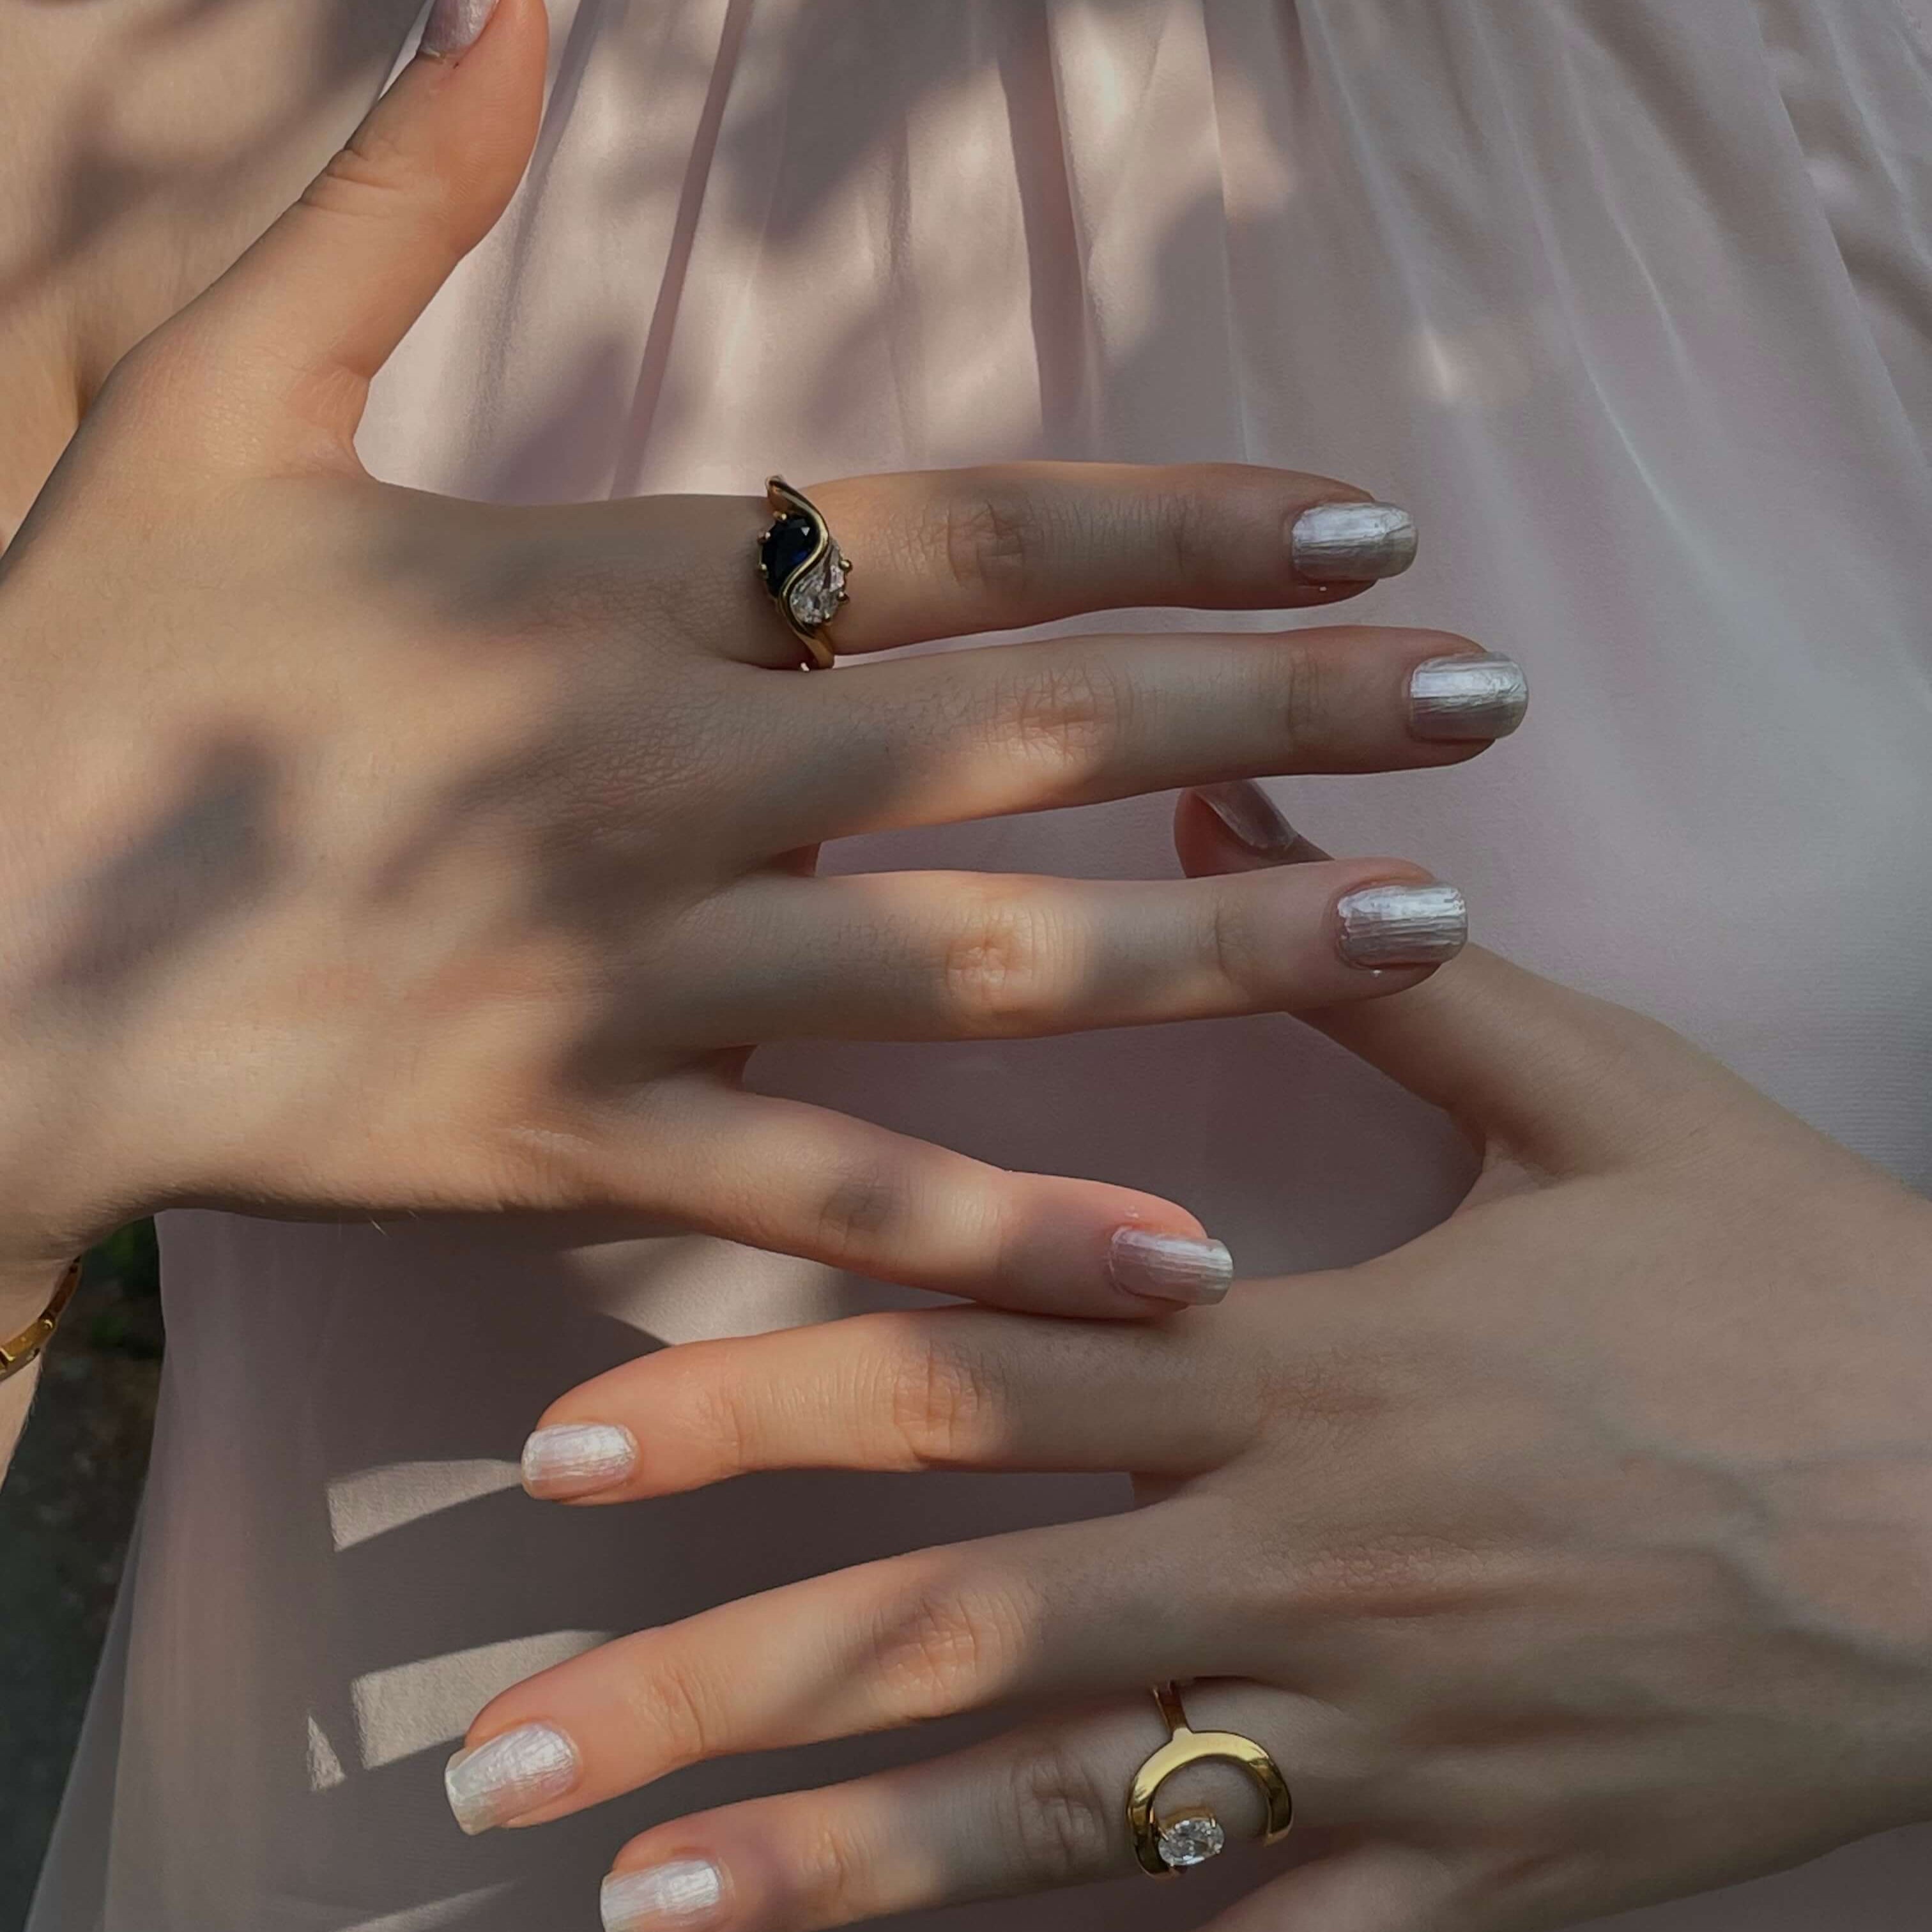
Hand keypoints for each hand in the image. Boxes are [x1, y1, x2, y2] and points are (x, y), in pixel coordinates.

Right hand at [0, 1, 1519, 1316]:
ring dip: (1219, 954)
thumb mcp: (205, 398)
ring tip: (1427, 937)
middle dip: (1281, 713)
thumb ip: (386, 205)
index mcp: (608, 588)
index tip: (1372, 523)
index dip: (1180, 520)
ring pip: (981, 967)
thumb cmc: (84, 676)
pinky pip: (833, 1196)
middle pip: (1037, 735)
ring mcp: (632, 974)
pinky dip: (1010, 1230)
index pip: (963, 534)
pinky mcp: (579, 1142)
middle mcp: (663, 777)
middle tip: (1491, 713)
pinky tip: (1188, 1259)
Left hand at [462, 785, 1931, 1930]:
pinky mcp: (1468, 1879)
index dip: (750, 1396)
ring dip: (826, 1864)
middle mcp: (1295, 1560)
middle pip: (946, 1618)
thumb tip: (1227, 789)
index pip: (963, 1374)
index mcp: (1302, 1360)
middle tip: (507, 1735)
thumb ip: (1388, 962)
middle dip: (707, 1672)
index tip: (568, 1438)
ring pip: (1051, 1817)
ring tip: (634, 1902)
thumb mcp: (1606, 1093)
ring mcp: (1374, 1741)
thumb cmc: (1805, 1291)